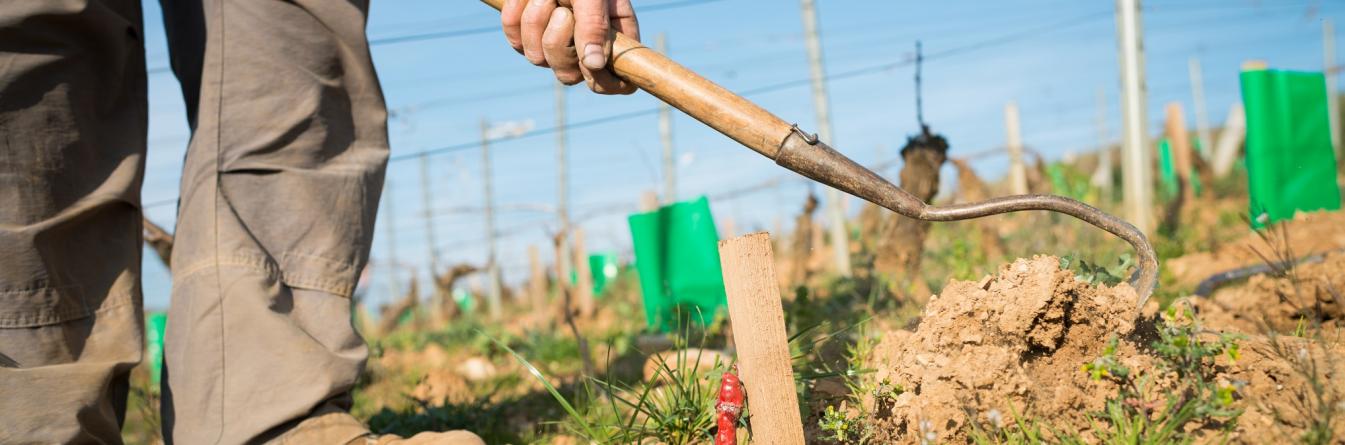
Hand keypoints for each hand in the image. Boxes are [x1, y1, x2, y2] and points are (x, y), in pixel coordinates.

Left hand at [501, 0, 638, 93]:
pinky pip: (514, 39)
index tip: (592, 62)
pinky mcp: (523, 34)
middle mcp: (582, 47)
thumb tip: (593, 65)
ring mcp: (551, 43)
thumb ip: (595, 25)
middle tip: (564, 8)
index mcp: (612, 39)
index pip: (615, 84)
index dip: (604, 82)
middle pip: (568, 75)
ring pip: (537, 58)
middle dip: (560, 41)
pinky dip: (518, 13)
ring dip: (537, 20)